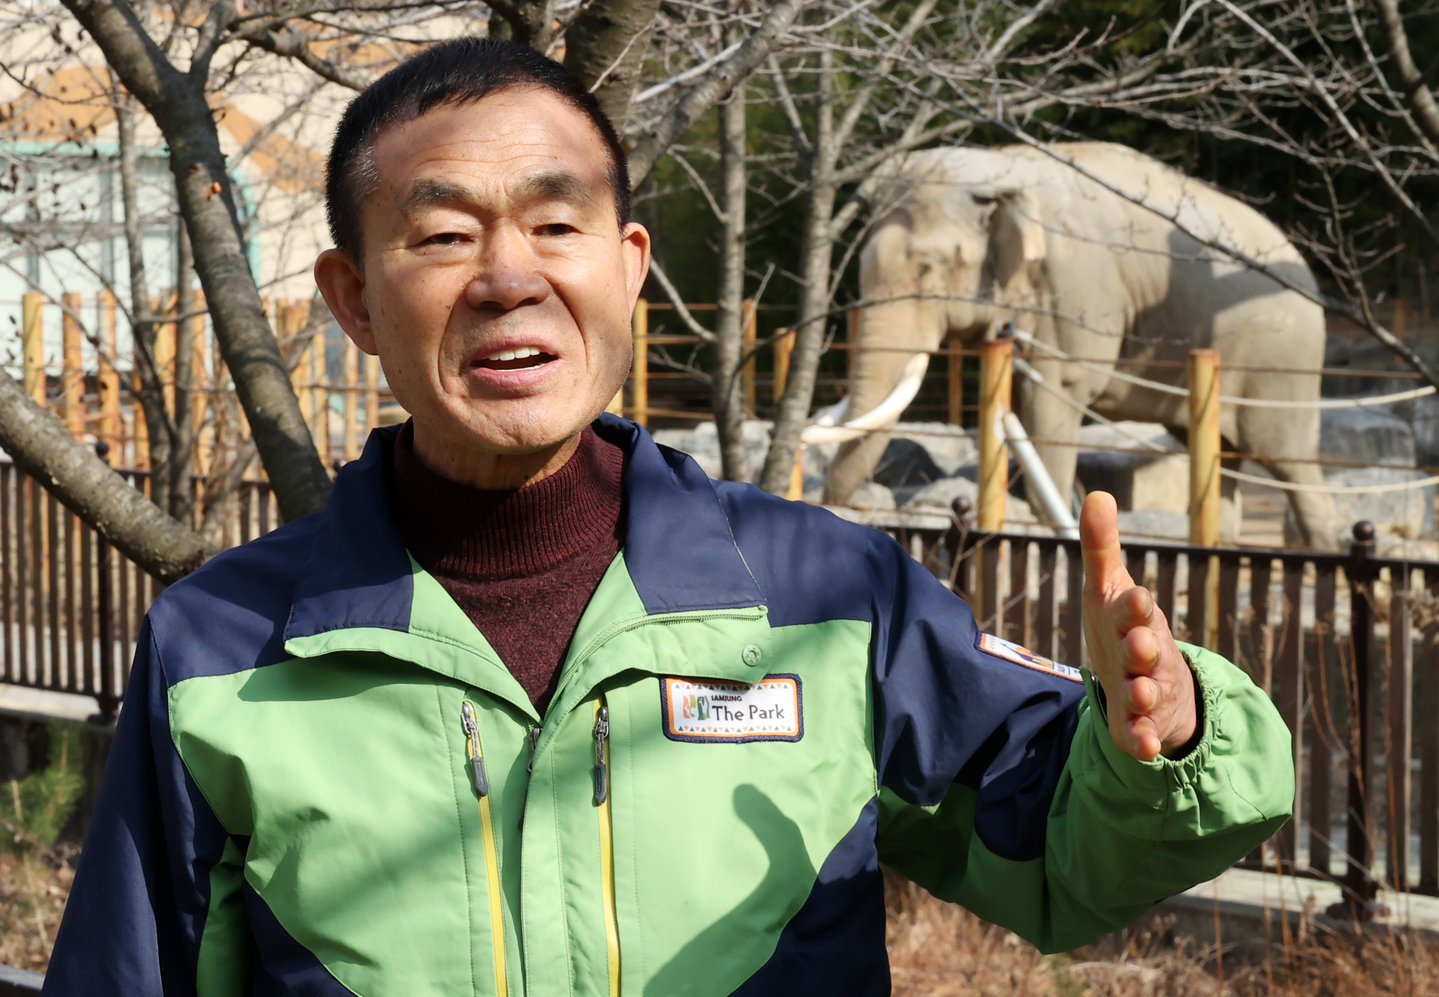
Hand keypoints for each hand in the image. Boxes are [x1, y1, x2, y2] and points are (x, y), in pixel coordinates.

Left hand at [1080, 492, 1197, 760]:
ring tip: (1136, 692)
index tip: (1135, 594)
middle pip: (1148, 650)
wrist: (1148, 683)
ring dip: (1143, 692)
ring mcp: (1147, 691)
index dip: (1134, 604)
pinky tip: (1143, 748)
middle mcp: (1146, 654)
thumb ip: (1100, 547)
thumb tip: (1097, 494)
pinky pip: (1144, 735)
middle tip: (1140, 643)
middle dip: (1144, 646)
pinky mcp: (1142, 725)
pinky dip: (1143, 741)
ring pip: (1148, 692)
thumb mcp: (1107, 589)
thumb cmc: (1123, 627)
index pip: (1135, 609)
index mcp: (1135, 619)